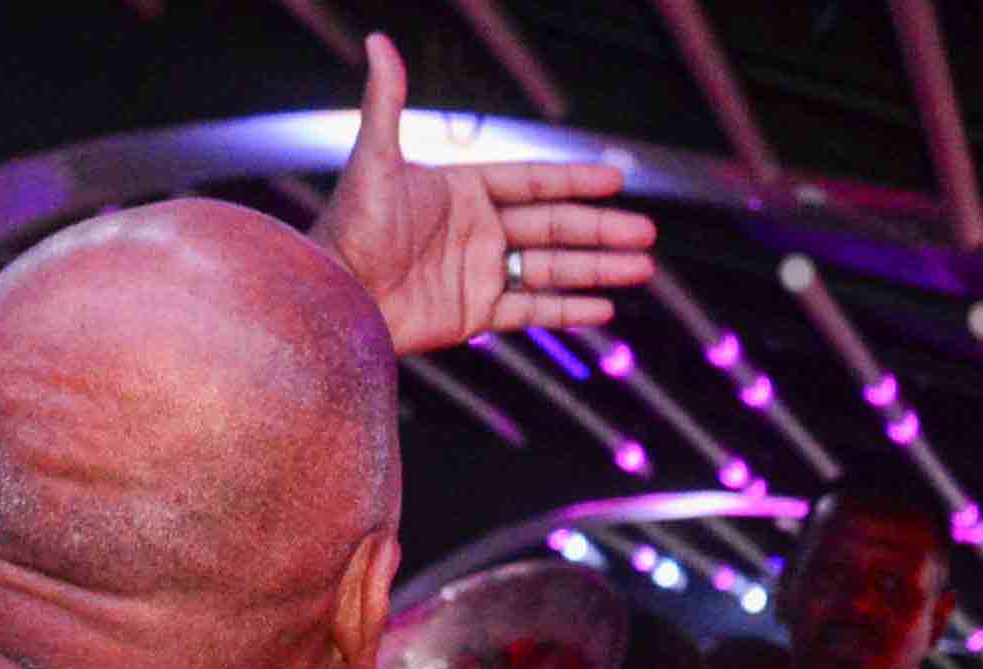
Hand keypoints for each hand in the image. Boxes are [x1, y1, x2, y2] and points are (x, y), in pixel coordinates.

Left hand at [312, 32, 656, 357]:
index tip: (614, 179)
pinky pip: (532, 310)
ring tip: (641, 268)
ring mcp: (480, 272)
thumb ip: (388, 103)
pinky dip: (569, 310)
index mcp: (462, 191)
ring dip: (597, 268)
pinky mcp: (476, 313)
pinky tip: (604, 309)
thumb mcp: (375, 161)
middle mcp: (477, 230)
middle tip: (645, 233)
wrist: (336, 295)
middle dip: (600, 230)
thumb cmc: (350, 226)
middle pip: (553, 227)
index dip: (573, 181)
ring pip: (552, 270)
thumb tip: (380, 42)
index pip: (531, 182)